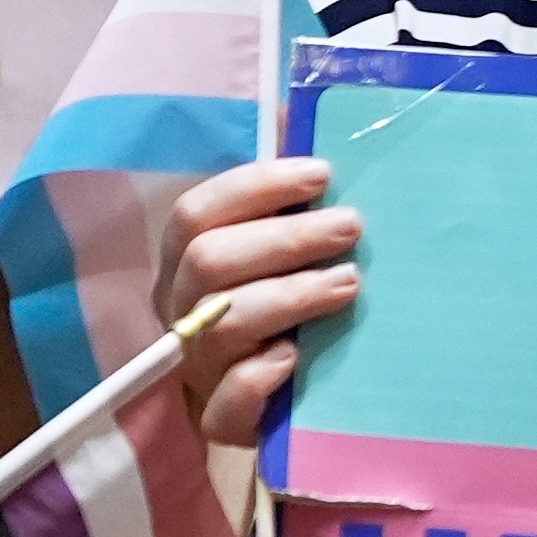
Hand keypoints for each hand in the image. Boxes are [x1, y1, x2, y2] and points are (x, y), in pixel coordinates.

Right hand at [158, 155, 363, 448]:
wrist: (274, 403)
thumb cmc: (283, 304)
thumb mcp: (281, 246)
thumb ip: (287, 193)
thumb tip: (303, 115)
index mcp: (188, 260)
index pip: (198, 212)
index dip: (256, 187)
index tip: (322, 174)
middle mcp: (184, 308)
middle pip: (211, 262)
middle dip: (285, 238)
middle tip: (352, 226)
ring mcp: (198, 365)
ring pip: (224, 325)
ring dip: (289, 297)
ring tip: (350, 283)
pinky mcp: (222, 420)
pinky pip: (225, 406)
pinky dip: (258, 380)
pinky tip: (295, 359)